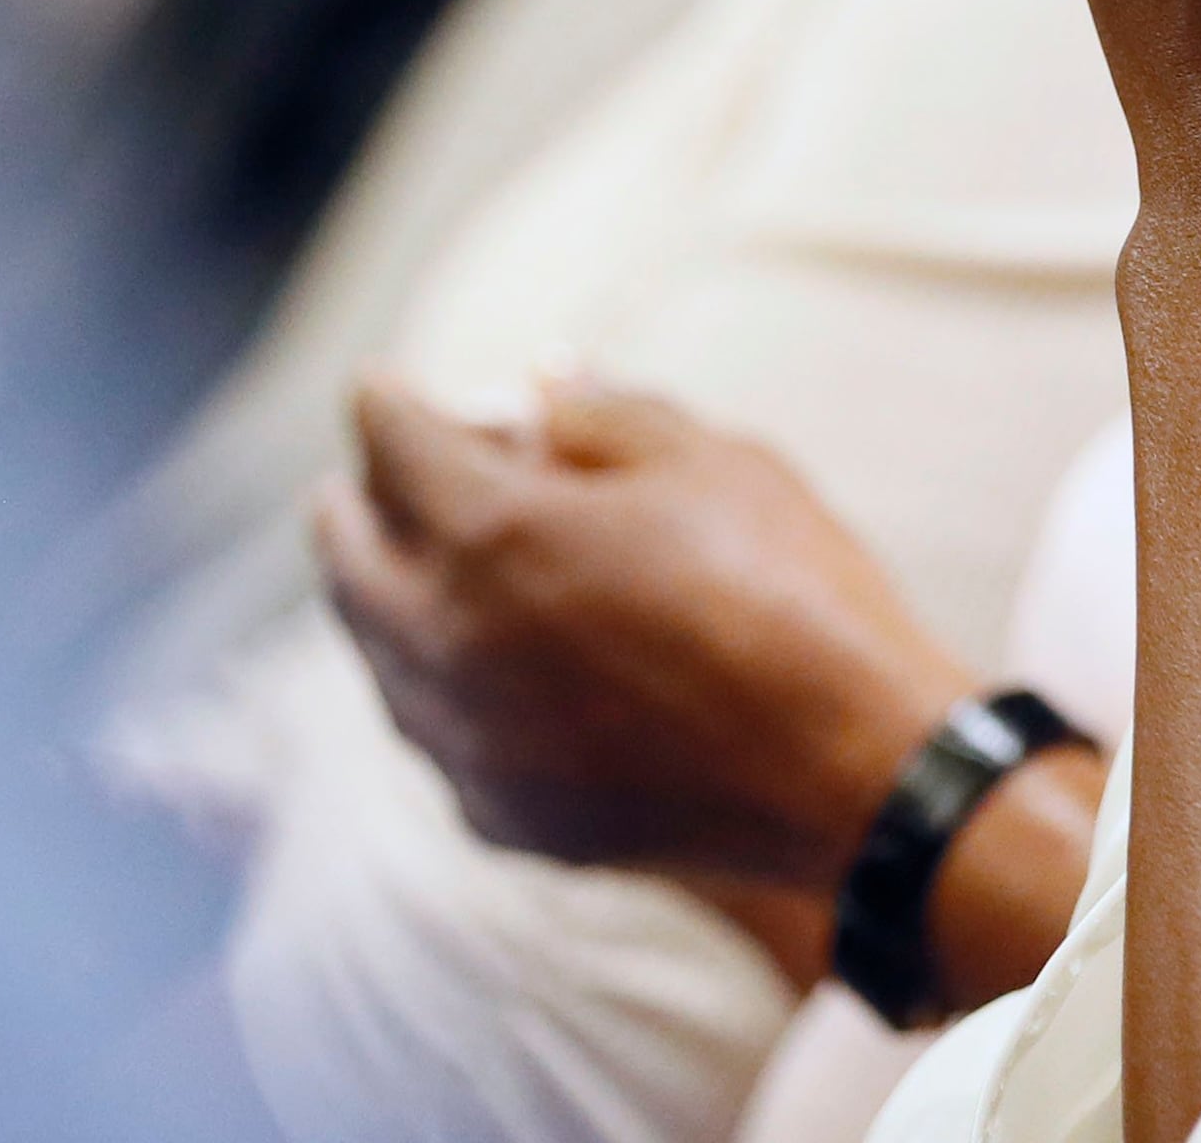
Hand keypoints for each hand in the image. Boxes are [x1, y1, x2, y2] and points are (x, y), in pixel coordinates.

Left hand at [313, 378, 972, 887]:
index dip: (389, 403)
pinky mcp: (503, 816)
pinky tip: (470, 674)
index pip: (392, 444)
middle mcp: (450, 640)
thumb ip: (607, 414)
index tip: (388, 388)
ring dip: (383, 601)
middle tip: (364, 482)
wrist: (852, 777)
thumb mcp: (713, 462)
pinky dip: (433, 689)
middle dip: (354, 504)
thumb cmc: (793, 595)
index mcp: (493, 532)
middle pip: (347, 557)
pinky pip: (433, 736)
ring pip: (378, 657)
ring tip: (404, 571)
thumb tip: (542, 384)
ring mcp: (468, 743)